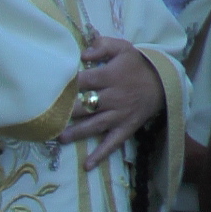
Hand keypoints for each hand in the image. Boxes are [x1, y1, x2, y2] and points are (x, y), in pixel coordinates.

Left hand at [58, 37, 165, 168]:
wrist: (162, 82)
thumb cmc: (136, 64)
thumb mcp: (123, 48)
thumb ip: (102, 46)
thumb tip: (83, 52)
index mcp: (111, 76)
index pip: (85, 80)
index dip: (69, 84)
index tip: (50, 88)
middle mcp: (114, 97)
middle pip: (87, 105)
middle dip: (68, 111)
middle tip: (48, 116)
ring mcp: (119, 115)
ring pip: (95, 125)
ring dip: (77, 132)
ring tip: (59, 137)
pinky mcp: (126, 128)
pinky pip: (113, 143)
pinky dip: (101, 155)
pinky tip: (87, 165)